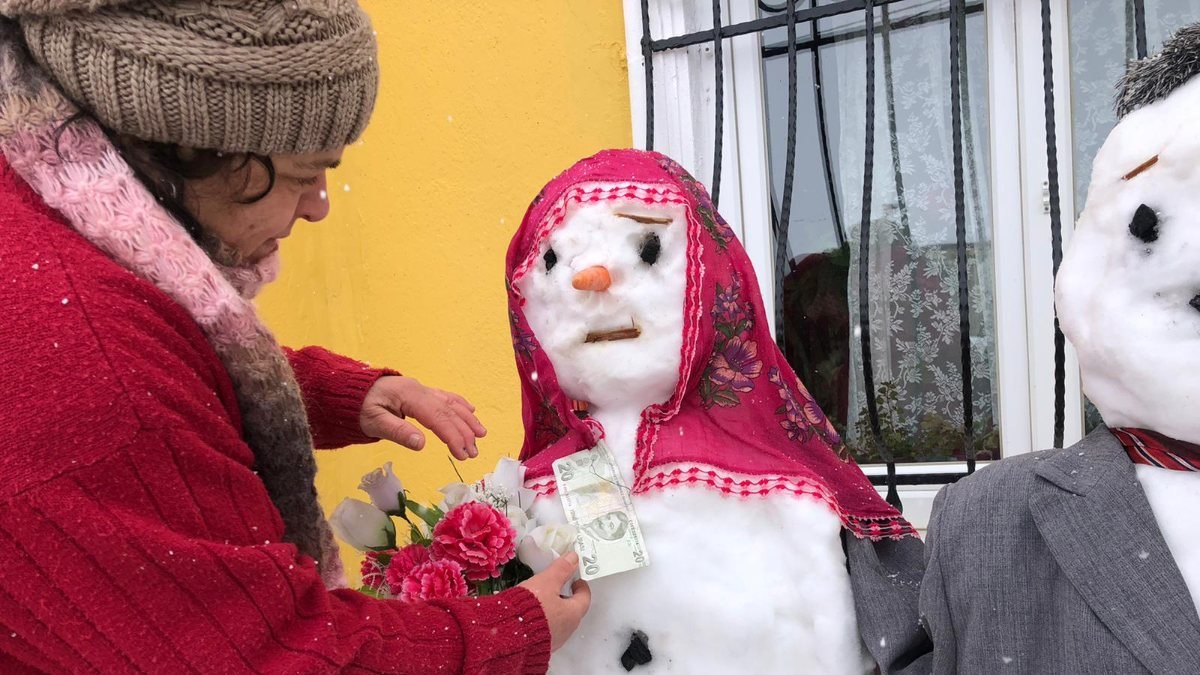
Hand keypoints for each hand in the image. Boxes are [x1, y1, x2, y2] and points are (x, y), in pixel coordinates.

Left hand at [359, 376, 485, 459]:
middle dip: (464, 432)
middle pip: (448, 411)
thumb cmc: (360, 406)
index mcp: (410, 396)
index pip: (438, 417)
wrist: (350, 389)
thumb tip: (421, 444)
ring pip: (451, 403)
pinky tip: (471, 411)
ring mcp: (422, 389)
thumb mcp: (373, 421)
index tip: (462, 453)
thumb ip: (397, 431)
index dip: (453, 436)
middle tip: (473, 452)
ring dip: (467, 419)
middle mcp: (421, 390)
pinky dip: (460, 404)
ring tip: (480, 435)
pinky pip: (445, 397)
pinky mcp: (421, 392)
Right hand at [519, 552, 590, 651]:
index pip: (584, 598)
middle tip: (558, 588)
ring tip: (541, 601)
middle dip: (567, 599)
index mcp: (572, 614)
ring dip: (554, 612)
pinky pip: (546, 632)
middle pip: (573, 612)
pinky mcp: (539, 647)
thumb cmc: (531, 606)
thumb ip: (561, 569)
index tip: (576, 580)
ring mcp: (554, 641)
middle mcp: (567, 630)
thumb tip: (573, 558)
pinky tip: (530, 617)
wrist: (508, 635)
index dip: (581, 587)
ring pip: (559, 623)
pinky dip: (542, 622)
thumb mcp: (546, 582)